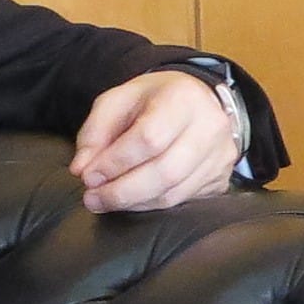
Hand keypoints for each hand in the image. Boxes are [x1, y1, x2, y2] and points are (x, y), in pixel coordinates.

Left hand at [73, 69, 242, 212]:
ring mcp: (220, 156)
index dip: (115, 162)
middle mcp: (210, 128)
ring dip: (134, 203)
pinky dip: (150, 205)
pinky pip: (182, 201)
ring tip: (105, 201)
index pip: (149, 138)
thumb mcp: (119, 100)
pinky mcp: (220, 179)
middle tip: (92, 199)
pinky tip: (131, 201)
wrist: (198, 102)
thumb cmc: (155, 100)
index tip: (89, 175)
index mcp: (184, 98)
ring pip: (174, 192)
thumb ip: (95, 131)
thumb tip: (82, 168)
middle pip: (165, 172)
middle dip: (122, 191)